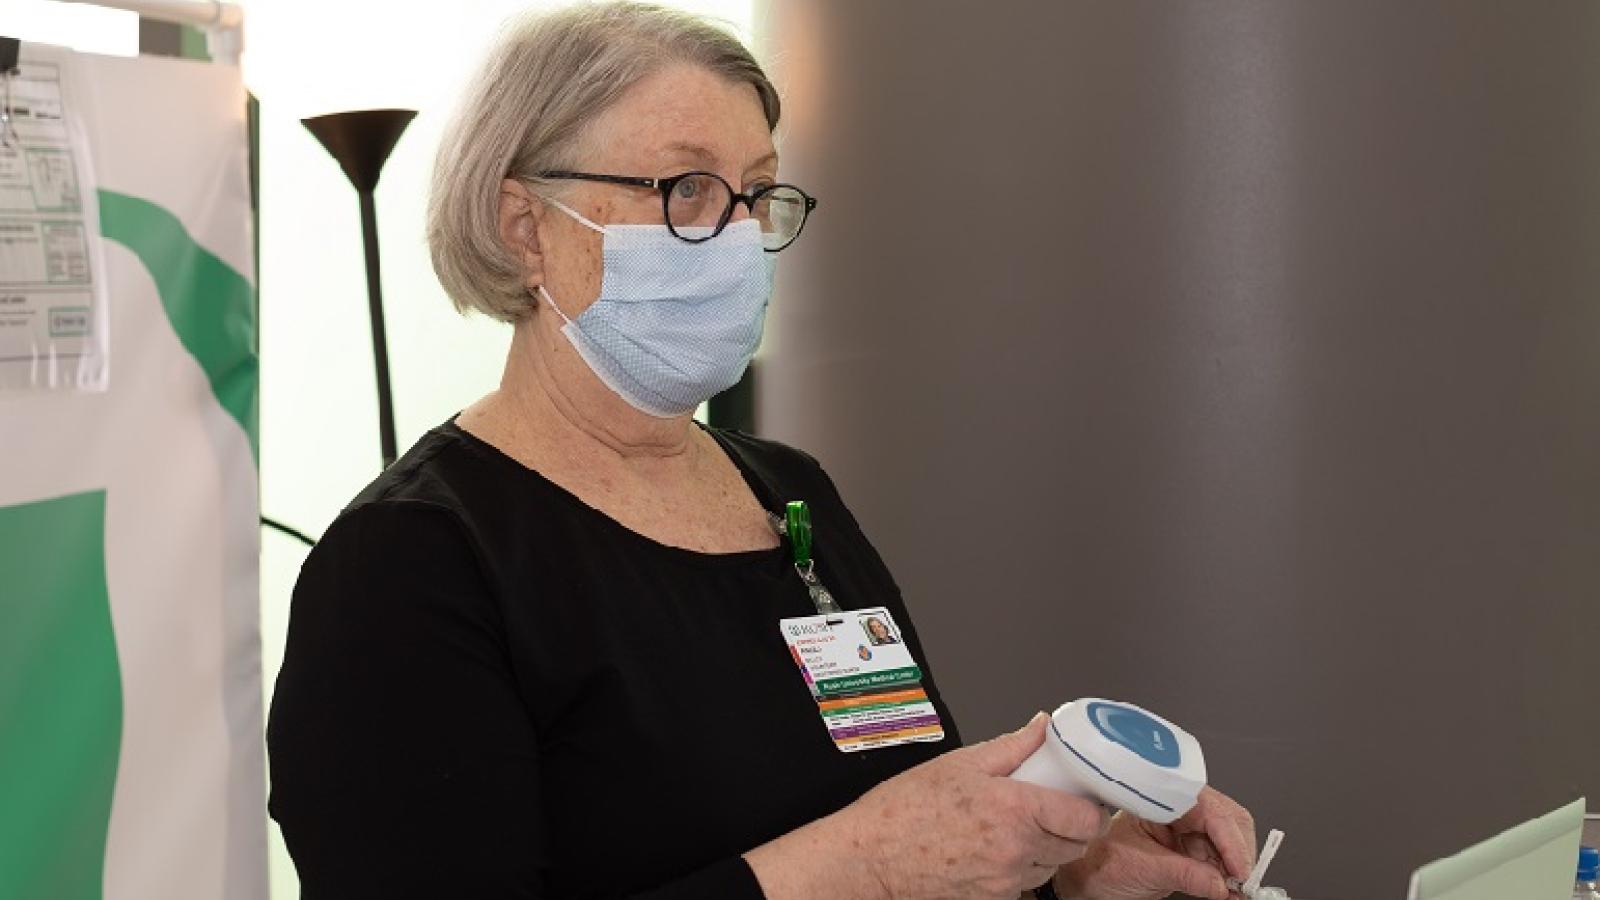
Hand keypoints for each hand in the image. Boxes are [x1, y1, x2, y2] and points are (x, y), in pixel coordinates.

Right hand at [836, 712, 1111, 899]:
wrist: (869, 859)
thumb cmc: (903, 812)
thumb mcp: (958, 764)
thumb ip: (1011, 746)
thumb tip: (1041, 728)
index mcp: (1014, 810)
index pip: (1085, 819)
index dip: (1089, 808)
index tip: (1079, 797)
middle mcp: (1016, 851)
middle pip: (1076, 846)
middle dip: (1069, 826)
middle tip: (1048, 807)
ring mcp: (1006, 882)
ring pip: (1051, 866)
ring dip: (1045, 848)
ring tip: (1013, 827)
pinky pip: (1024, 885)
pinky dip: (1019, 868)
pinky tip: (993, 849)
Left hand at [1052, 787, 1257, 899]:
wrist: (1083, 879)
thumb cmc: (1097, 861)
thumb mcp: (1140, 868)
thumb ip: (1182, 874)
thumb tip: (1219, 884)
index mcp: (1163, 799)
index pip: (1211, 810)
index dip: (1231, 839)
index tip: (1239, 869)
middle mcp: (1179, 809)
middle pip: (1228, 821)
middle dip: (1239, 851)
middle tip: (1242, 882)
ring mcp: (1187, 831)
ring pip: (1229, 842)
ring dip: (1236, 866)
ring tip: (1235, 889)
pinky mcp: (1191, 851)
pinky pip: (1220, 861)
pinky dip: (1228, 876)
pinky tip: (1228, 890)